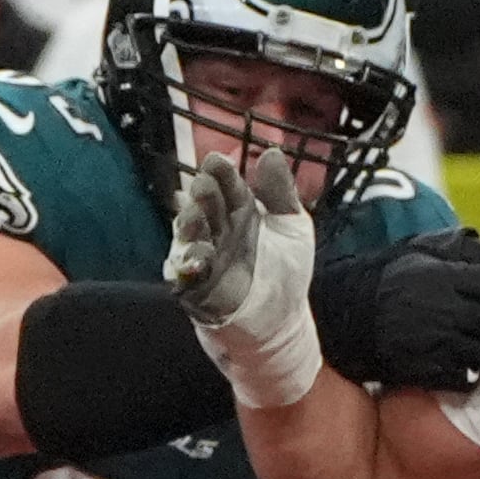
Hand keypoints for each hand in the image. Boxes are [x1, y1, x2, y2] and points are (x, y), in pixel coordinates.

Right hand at [167, 151, 323, 406]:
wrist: (282, 325)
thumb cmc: (288, 275)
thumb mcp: (294, 228)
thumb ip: (282, 193)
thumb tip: (272, 152)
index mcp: (240, 212)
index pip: (228, 186)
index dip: (222, 174)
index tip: (218, 160)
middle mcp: (218, 230)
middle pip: (205, 205)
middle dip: (203, 194)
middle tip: (204, 183)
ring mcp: (204, 258)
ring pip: (189, 235)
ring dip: (189, 222)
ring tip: (194, 213)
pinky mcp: (195, 287)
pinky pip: (185, 272)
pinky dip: (188, 262)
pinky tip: (198, 254)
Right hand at [320, 226, 479, 391]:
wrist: (345, 317)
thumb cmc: (384, 282)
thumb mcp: (417, 253)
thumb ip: (455, 251)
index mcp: (443, 278)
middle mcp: (444, 310)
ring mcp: (435, 343)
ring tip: (472, 345)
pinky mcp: (424, 370)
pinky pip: (463, 379)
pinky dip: (465, 375)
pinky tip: (457, 365)